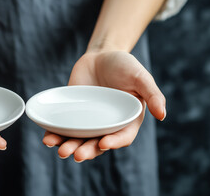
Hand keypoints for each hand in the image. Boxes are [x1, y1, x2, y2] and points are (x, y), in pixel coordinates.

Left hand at [42, 51, 165, 161]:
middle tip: (76, 155)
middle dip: (86, 151)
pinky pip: (64, 128)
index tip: (103, 143)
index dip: (114, 143)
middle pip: (97, 144)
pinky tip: (47, 137)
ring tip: (60, 150)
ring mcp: (88, 121)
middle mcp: (107, 125)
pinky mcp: (73, 115)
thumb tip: (163, 115)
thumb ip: (152, 94)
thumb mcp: (140, 76)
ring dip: (69, 147)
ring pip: (79, 140)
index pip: (122, 137)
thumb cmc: (124, 65)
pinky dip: (55, 134)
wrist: (100, 55)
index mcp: (127, 120)